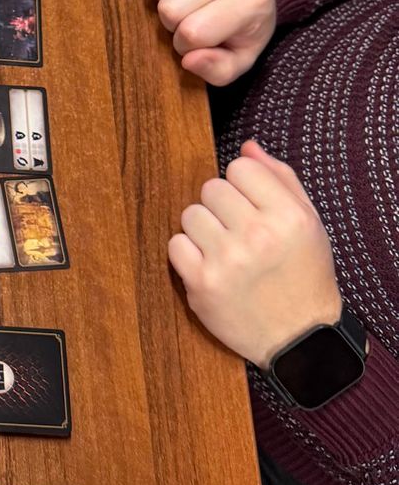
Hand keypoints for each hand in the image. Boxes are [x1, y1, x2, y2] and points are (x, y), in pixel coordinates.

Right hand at [141, 0, 276, 84]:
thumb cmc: (244, 25)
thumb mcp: (240, 57)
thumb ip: (216, 70)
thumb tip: (187, 60)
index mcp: (250, 3)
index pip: (191, 32)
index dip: (185, 44)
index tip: (199, 39)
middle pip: (168, 6)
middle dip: (172, 20)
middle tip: (191, 15)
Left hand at [168, 141, 341, 368]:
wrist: (300, 338)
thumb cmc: (305, 276)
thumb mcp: (309, 224)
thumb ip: (280, 179)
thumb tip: (247, 146)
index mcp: (288, 216)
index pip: (240, 167)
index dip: (242, 184)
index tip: (251, 205)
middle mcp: (258, 235)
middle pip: (211, 188)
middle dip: (221, 206)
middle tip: (237, 231)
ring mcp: (227, 260)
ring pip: (190, 214)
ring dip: (202, 229)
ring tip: (225, 249)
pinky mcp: (202, 284)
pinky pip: (175, 245)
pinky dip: (187, 254)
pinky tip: (209, 266)